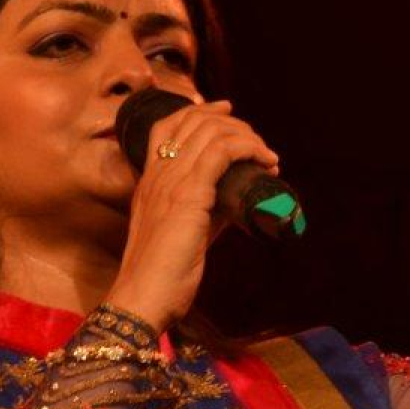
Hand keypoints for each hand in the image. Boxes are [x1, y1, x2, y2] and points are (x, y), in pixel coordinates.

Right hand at [104, 98, 279, 331]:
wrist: (143, 298)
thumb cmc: (162, 276)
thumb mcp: (187, 235)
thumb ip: (209, 214)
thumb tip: (236, 203)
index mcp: (149, 181)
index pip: (168, 125)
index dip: (198, 111)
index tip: (227, 112)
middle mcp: (157, 174)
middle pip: (192, 120)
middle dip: (232, 122)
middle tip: (258, 142)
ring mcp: (170, 182)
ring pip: (210, 131)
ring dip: (246, 136)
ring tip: (267, 155)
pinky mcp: (188, 195)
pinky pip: (221, 152)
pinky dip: (248, 148)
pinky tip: (264, 160)